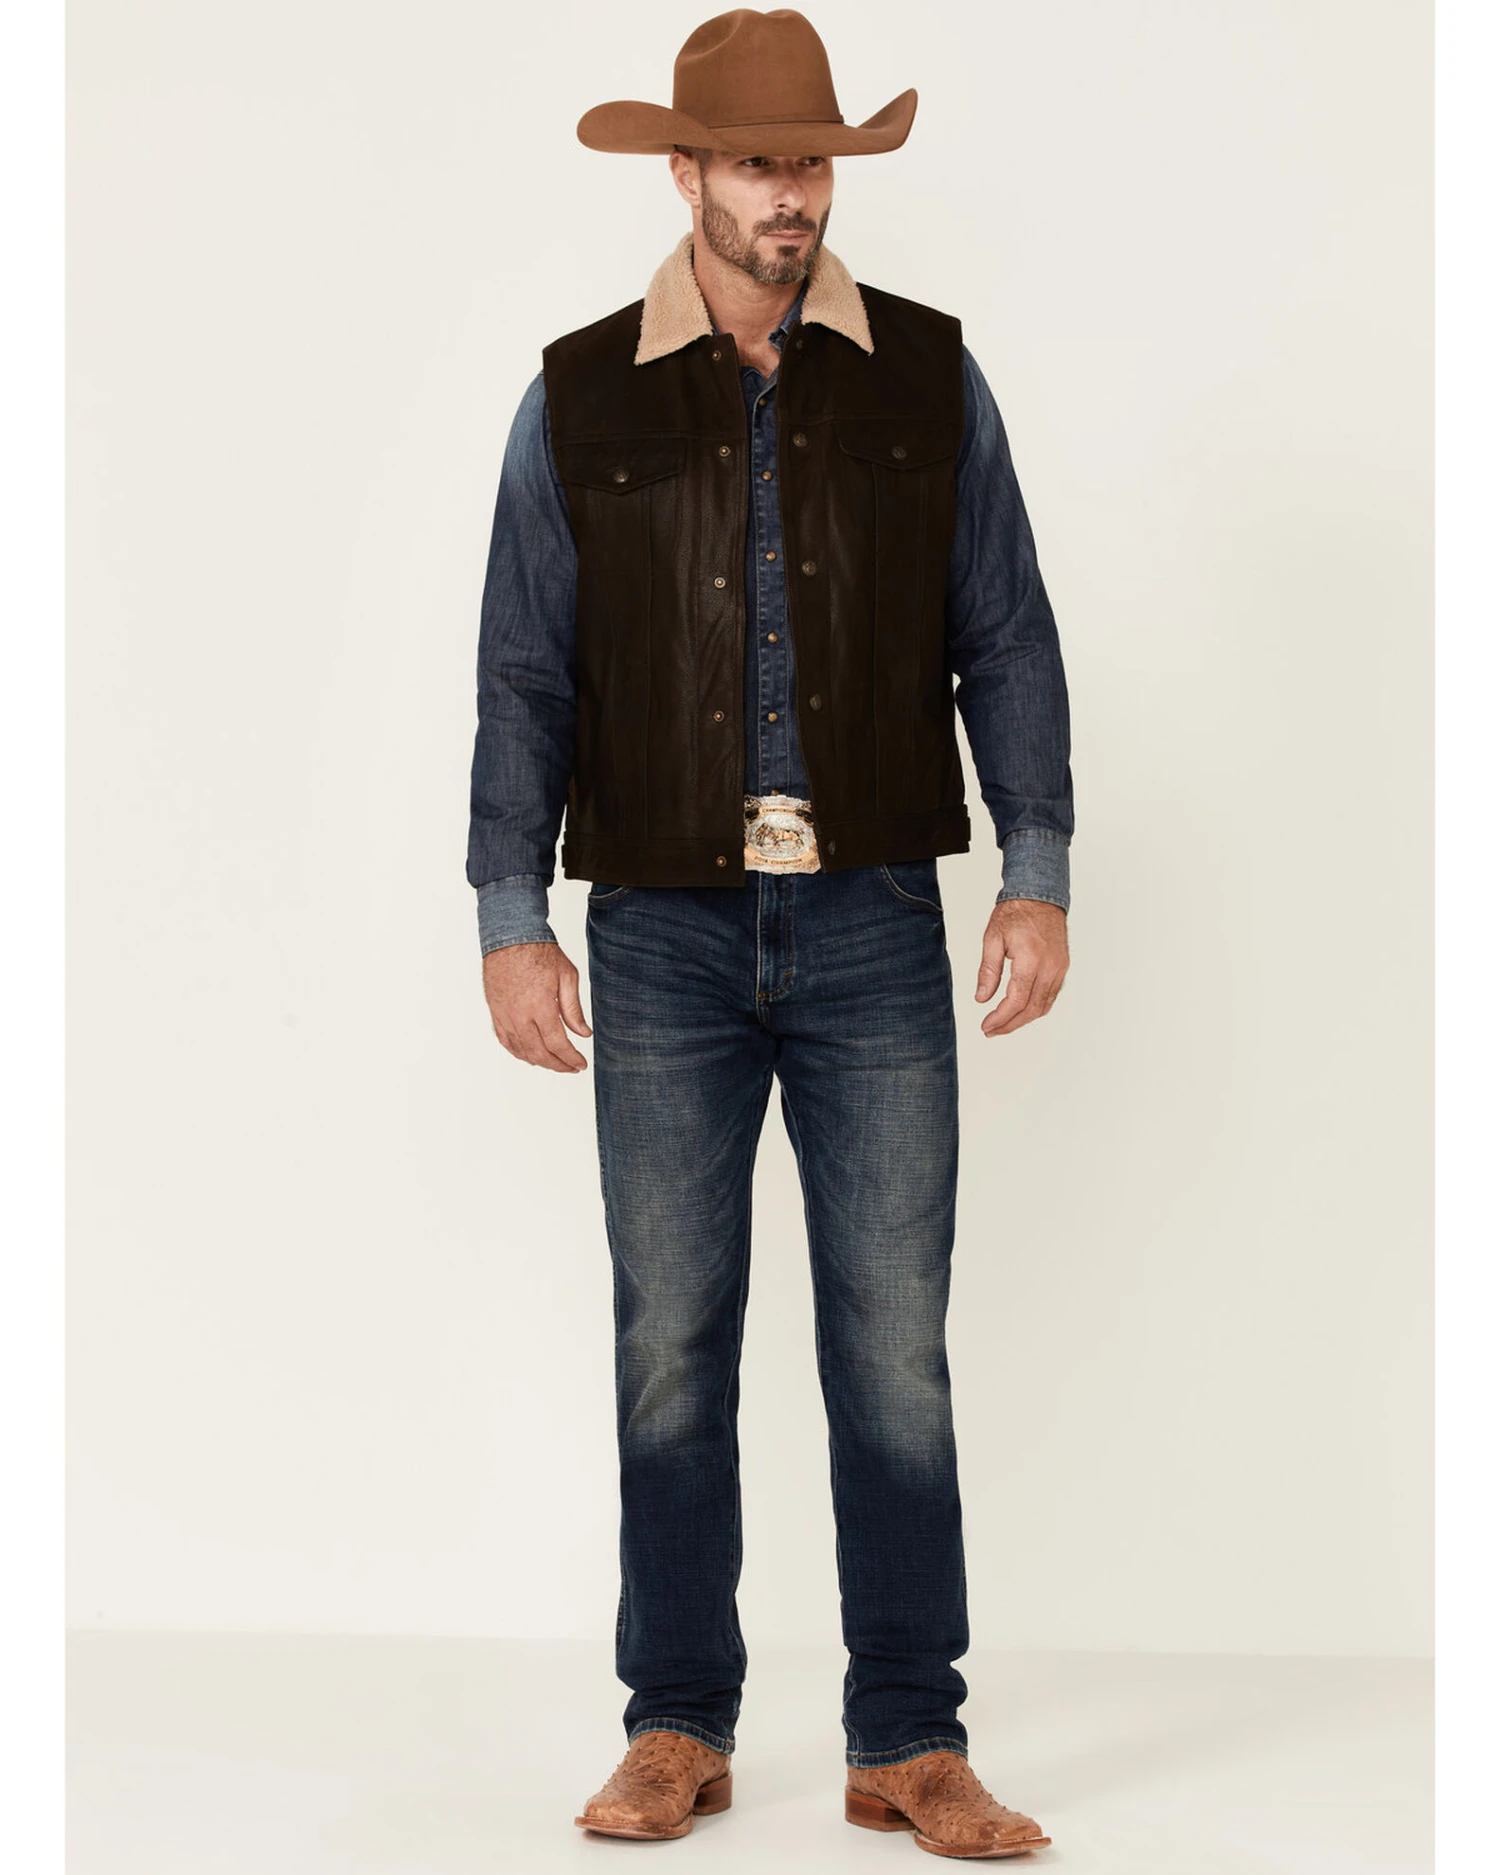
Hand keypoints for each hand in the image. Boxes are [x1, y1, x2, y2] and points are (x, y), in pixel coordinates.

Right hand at [482, 941, 592, 1072]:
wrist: (510, 936)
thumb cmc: (539, 952)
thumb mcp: (567, 976)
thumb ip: (574, 1009)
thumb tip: (584, 1034)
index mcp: (540, 1006)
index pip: (557, 1044)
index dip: (570, 1058)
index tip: (580, 1064)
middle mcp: (519, 1015)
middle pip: (539, 1053)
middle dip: (558, 1065)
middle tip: (571, 1067)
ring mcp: (504, 1015)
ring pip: (521, 1050)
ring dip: (539, 1061)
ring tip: (555, 1063)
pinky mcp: (495, 1012)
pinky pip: (505, 1041)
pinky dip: (519, 1052)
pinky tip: (531, 1055)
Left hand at [975, 899, 1068, 1036]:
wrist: (1040, 896)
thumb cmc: (1016, 913)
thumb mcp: (993, 939)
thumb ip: (988, 971)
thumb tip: (982, 998)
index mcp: (1030, 960)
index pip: (1016, 1000)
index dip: (1000, 1018)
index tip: (986, 1026)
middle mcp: (1049, 967)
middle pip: (1031, 1009)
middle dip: (1010, 1024)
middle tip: (991, 1030)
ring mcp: (1059, 968)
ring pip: (1044, 1006)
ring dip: (1023, 1019)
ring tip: (1004, 1024)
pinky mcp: (1062, 967)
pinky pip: (1051, 996)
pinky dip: (1036, 1008)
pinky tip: (1021, 1011)